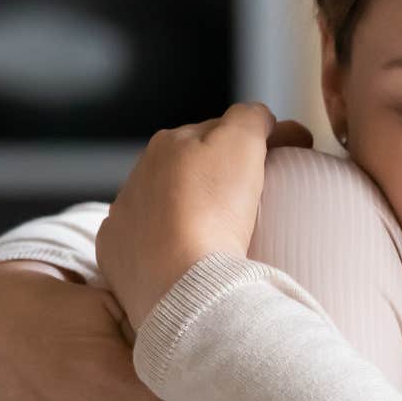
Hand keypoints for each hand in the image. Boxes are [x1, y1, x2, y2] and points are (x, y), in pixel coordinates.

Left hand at [97, 104, 310, 328]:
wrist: (180, 283)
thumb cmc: (212, 210)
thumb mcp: (242, 142)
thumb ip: (250, 117)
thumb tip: (258, 117)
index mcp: (169, 142)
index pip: (220, 130)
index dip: (255, 141)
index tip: (284, 159)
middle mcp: (139, 174)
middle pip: (191, 165)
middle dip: (219, 172)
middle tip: (255, 196)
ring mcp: (125, 215)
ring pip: (167, 201)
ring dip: (192, 207)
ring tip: (222, 231)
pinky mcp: (117, 254)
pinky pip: (147, 240)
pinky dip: (167, 241)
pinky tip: (188, 253)